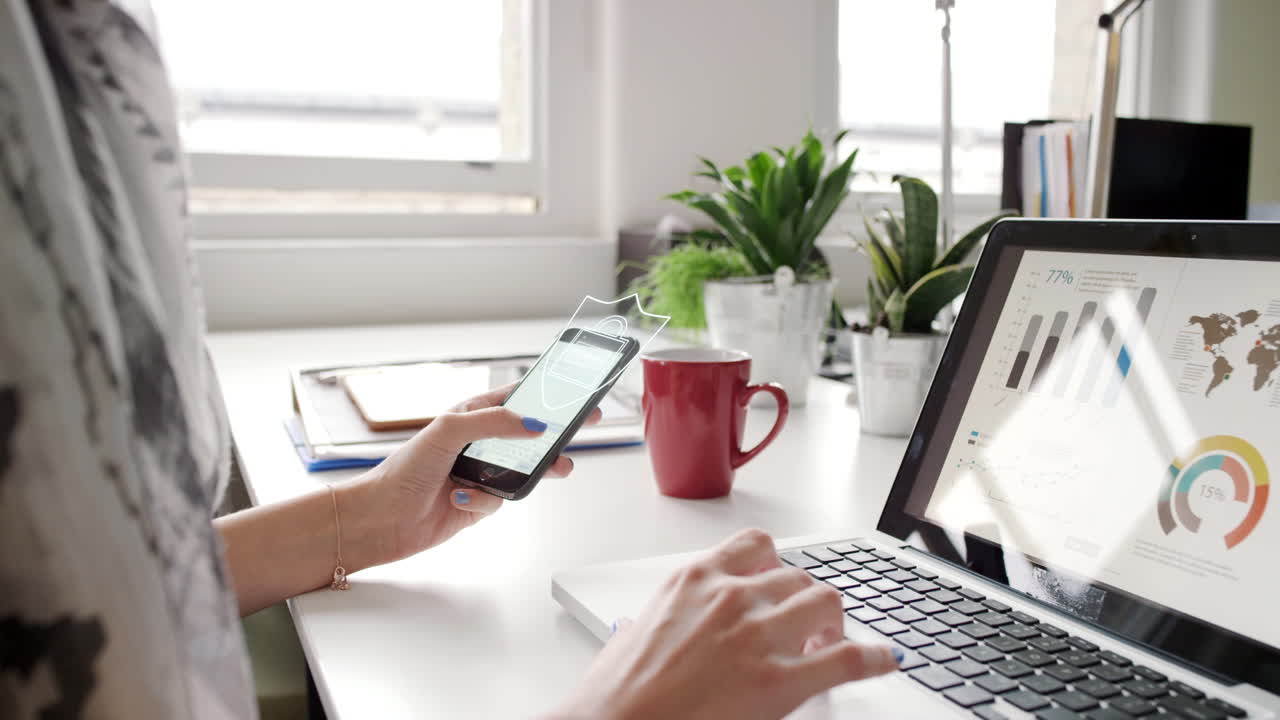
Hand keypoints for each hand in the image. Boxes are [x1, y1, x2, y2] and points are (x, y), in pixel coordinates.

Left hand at [354, 384, 600, 565]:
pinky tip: (459, 498)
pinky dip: (484, 501)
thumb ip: (495, 423)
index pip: (513, 400)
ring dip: (535, 471)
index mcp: (468, 416)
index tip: (571, 394)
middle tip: (581, 428)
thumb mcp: (450, 430)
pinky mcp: (478, 504)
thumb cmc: (404, 469)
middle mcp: (476, 444)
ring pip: (521, 470)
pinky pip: (500, 500)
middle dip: (552, 434)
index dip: (542, 396)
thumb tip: (534, 425)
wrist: (380, 518)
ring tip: (558, 468)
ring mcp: (478, 474)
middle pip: (526, 436)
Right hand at [554, 529, 900, 719]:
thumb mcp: (635, 630)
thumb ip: (670, 615)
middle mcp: (732, 596)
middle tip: (805, 624)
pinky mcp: (782, 680)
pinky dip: (874, 657)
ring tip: (830, 642)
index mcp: (695, 580)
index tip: (780, 579)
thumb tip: (670, 624)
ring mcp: (759, 635)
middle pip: (796, 576)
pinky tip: (885, 660)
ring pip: (825, 602)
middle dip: (804, 599)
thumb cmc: (616, 694)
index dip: (776, 565)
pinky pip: (848, 658)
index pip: (756, 546)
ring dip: (832, 621)